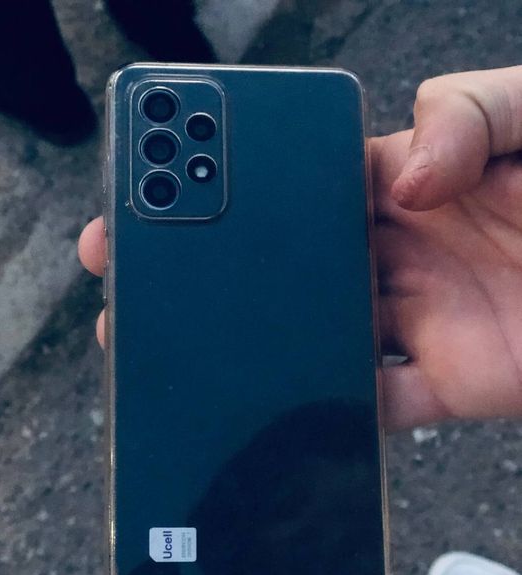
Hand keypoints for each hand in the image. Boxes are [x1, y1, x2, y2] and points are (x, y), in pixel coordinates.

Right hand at [79, 66, 521, 431]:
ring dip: (263, 349)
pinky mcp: (451, 383)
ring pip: (319, 339)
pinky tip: (287, 414)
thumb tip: (405, 176)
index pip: (304, 184)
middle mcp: (401, 251)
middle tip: (149, 276)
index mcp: (408, 179)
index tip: (175, 187)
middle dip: (223, 273)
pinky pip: (377, 406)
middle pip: (293, 267)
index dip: (239, 186)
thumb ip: (470, 113)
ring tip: (196, 352)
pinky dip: (335, 416)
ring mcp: (420, 320)